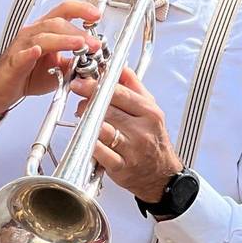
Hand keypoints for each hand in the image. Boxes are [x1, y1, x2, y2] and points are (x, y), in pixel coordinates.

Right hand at [0, 0, 102, 130]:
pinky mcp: (13, 63)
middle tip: (94, 44)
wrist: (3, 89)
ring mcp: (21, 47)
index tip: (96, 15)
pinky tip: (37, 52)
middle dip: (78, 32)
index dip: (81, 9)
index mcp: (45, 31)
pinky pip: (21, 55)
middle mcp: (33, 34)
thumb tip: (97, 61)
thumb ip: (76, 62)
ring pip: (43, 37)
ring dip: (63, 40)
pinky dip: (29, 53)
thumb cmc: (27, 75)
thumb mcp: (60, 68)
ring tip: (79, 45)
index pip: (64, 11)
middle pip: (56, 23)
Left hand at [70, 68, 182, 202]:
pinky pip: (99, 151)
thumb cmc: (153, 141)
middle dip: (88, 103)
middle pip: (107, 110)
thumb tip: (120, 68)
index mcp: (149, 112)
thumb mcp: (150, 110)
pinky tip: (86, 137)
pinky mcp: (121, 167)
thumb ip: (134, 87)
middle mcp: (142, 130)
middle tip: (80, 101)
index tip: (81, 82)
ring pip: (101, 129)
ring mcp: (131, 149)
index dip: (96, 86)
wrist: (161, 174)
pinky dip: (89, 142)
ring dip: (85, 121)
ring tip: (82, 118)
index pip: (120, 93)